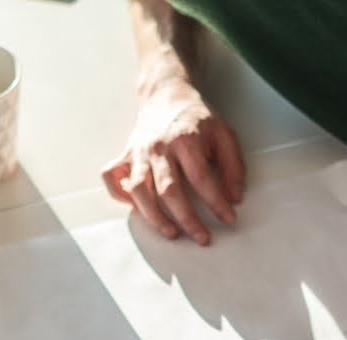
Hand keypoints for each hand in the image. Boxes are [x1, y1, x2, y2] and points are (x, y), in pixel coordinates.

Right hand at [102, 77, 243, 245]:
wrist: (166, 95)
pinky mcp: (125, 156)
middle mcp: (158, 148)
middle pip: (169, 191)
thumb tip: (234, 198)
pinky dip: (120, 195)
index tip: (229, 219)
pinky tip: (138, 208)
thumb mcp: (224, 135)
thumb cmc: (196, 119)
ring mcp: (138, 153)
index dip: (216, 203)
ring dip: (155, 217)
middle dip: (187, 219)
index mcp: (185, 139)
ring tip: (172, 233)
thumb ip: (233, 166)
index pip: (201, 179)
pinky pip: (112, 178)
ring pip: (139, 191)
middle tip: (202, 238)